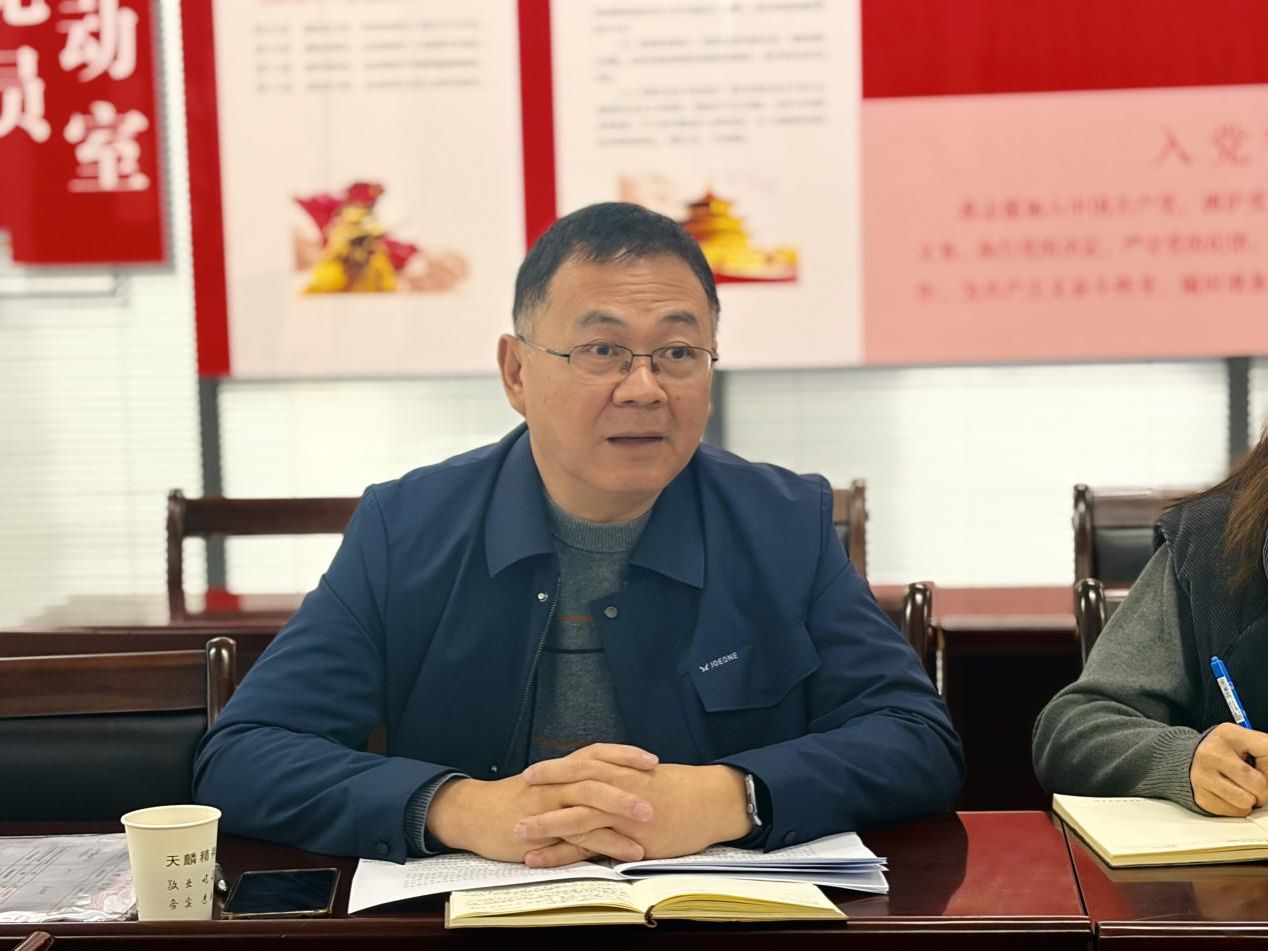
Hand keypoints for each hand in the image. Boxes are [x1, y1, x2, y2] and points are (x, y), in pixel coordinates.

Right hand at [425, 743, 657, 862]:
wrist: (473, 815)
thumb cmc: (513, 800)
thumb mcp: (544, 785)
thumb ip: (572, 783)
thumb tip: (606, 781)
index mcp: (560, 770)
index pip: (596, 754)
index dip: (624, 755)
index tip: (652, 759)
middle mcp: (557, 783)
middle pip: (597, 774)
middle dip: (629, 779)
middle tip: (659, 785)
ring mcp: (550, 806)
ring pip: (590, 803)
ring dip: (622, 809)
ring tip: (651, 819)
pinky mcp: (545, 833)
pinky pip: (581, 836)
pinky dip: (608, 843)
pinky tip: (631, 851)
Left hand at [517, 757, 752, 867]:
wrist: (711, 802)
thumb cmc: (683, 790)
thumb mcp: (650, 777)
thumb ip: (624, 780)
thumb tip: (605, 781)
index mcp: (622, 771)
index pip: (581, 766)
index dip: (555, 769)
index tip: (531, 772)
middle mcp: (617, 790)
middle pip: (571, 788)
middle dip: (541, 792)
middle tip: (514, 794)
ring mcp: (621, 816)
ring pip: (574, 819)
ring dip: (543, 826)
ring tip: (517, 833)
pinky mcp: (627, 841)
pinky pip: (588, 849)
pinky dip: (561, 855)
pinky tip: (541, 860)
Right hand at [1190, 723, 1267, 814]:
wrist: (1192, 760)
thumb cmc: (1226, 753)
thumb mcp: (1246, 741)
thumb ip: (1265, 754)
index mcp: (1228, 735)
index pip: (1267, 754)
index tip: (1263, 769)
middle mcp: (1211, 754)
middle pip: (1259, 785)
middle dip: (1264, 789)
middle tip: (1256, 783)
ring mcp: (1203, 776)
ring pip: (1247, 802)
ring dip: (1251, 800)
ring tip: (1242, 789)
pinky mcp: (1201, 796)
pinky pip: (1235, 812)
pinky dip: (1238, 807)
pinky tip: (1230, 795)